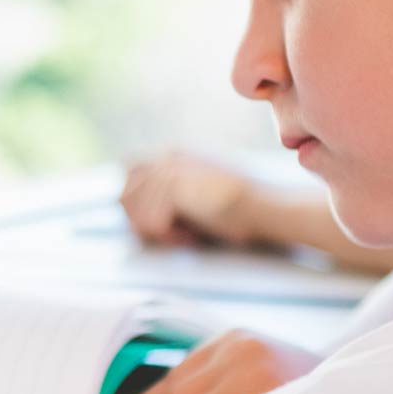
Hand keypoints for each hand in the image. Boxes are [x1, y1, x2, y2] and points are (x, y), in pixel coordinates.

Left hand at [121, 153, 257, 246]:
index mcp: (172, 155)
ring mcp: (170, 169)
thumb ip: (170, 193)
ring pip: (135, 213)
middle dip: (142, 222)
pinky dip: (170, 238)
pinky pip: (151, 224)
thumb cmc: (241, 207)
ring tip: (188, 236)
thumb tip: (134, 209)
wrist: (267, 206)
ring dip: (159, 233)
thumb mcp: (198, 193)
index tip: (164, 225)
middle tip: (176, 235)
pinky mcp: (174, 186)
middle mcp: (167, 157)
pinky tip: (192, 238)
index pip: (128, 177)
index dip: (138, 207)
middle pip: (124, 196)